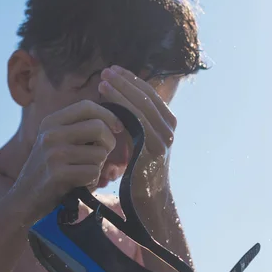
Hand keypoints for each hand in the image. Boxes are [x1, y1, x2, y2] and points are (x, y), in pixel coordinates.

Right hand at [10, 100, 123, 222]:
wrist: (23, 199)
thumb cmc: (47, 171)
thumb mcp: (55, 142)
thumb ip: (78, 129)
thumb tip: (115, 123)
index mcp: (50, 122)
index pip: (87, 106)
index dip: (108, 115)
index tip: (117, 129)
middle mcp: (51, 134)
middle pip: (98, 127)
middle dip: (109, 143)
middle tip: (102, 156)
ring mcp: (53, 153)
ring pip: (99, 153)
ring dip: (98, 167)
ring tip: (83, 173)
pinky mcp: (57, 174)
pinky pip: (93, 173)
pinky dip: (92, 181)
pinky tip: (79, 184)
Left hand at [98, 65, 176, 199]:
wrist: (148, 201)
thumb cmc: (138, 172)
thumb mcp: (138, 141)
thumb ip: (133, 122)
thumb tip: (116, 100)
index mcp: (167, 123)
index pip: (149, 94)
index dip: (131, 80)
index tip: (114, 70)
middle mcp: (169, 128)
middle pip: (146, 96)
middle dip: (124, 81)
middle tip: (105, 71)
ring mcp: (164, 138)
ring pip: (141, 106)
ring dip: (120, 91)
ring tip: (103, 82)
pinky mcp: (154, 148)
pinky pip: (137, 122)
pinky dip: (121, 109)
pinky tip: (106, 103)